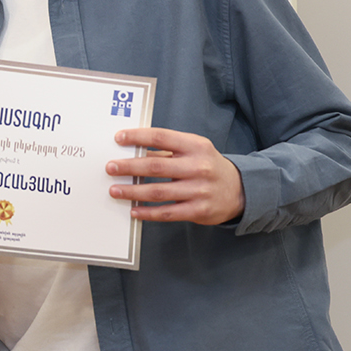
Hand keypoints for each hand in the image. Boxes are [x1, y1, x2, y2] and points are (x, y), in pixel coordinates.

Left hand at [108, 127, 244, 224]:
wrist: (239, 190)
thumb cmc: (208, 166)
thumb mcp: (193, 151)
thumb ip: (166, 150)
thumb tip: (133, 151)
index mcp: (195, 146)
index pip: (161, 137)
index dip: (137, 137)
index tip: (118, 138)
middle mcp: (198, 167)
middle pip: (155, 166)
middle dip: (129, 167)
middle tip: (110, 167)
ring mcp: (199, 190)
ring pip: (158, 192)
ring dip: (133, 192)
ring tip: (115, 190)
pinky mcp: (198, 210)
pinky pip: (167, 213)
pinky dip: (147, 213)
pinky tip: (133, 210)